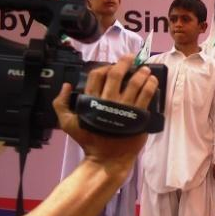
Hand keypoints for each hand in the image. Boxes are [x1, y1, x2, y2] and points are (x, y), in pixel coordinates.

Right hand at [53, 55, 157, 175]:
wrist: (107, 158)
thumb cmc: (89, 140)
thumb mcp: (67, 123)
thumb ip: (61, 103)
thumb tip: (66, 85)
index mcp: (91, 101)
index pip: (97, 76)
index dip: (105, 67)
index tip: (113, 65)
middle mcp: (108, 102)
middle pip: (116, 75)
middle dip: (124, 63)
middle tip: (131, 57)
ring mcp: (124, 108)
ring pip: (134, 84)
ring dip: (141, 73)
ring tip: (145, 69)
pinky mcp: (138, 116)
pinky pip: (146, 96)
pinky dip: (150, 85)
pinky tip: (153, 80)